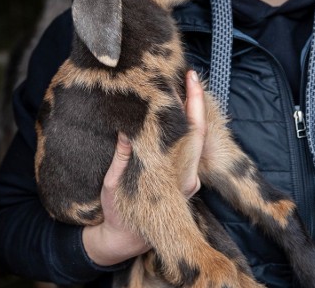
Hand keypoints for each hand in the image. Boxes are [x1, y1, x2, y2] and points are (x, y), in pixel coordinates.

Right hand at [81, 70, 207, 265]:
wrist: (125, 239)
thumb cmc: (119, 212)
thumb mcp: (115, 183)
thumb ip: (123, 156)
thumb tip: (128, 128)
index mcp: (178, 177)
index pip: (193, 132)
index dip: (193, 104)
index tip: (190, 79)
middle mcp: (190, 177)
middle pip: (199, 131)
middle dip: (195, 100)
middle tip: (188, 74)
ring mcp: (190, 179)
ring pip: (195, 139)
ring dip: (189, 112)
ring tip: (179, 86)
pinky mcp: (185, 180)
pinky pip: (189, 147)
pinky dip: (184, 125)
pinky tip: (173, 111)